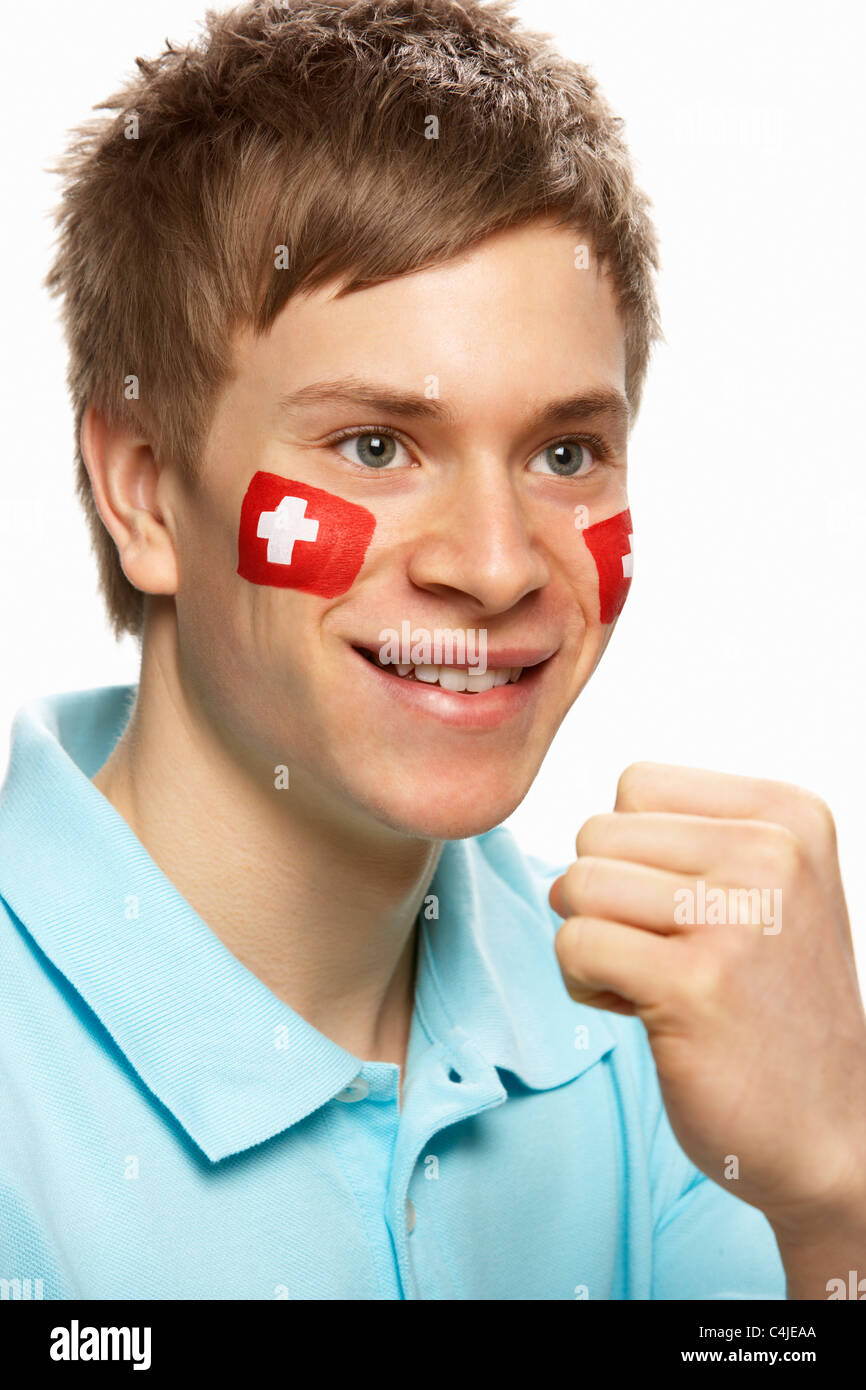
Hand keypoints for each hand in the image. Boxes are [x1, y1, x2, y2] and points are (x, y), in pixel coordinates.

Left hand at [550, 762, 865, 1241]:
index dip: (634, 852)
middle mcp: (772, 852)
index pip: (637, 784)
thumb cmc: (770, 1002)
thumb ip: (676, 842)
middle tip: (666, 955)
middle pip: (598, 832)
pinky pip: (575, 944)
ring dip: (593, 942)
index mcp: (788, 814)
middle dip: (607, 899)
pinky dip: (587, 985)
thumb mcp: (760, 889)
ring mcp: (736, 917)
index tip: (684, 911)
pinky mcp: (693, 985)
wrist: (831, 1129)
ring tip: (654, 981)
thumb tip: (566, 864)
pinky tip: (645, 1014)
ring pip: (576, 884)